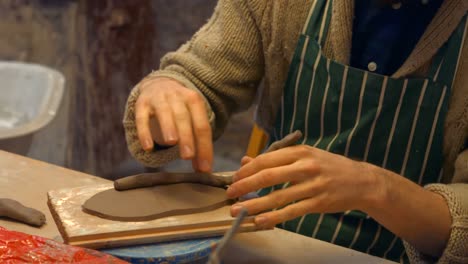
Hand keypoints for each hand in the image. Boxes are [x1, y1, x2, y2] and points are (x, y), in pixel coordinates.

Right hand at [135, 77, 212, 171]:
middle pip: (184, 118)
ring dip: (168, 127)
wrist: (159, 84)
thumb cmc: (181, 109)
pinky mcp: (142, 103)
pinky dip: (144, 132)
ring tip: (172, 143)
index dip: (204, 147)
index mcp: (194, 100)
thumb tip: (203, 169)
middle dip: (187, 137)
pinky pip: (142, 117)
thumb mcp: (192, 118)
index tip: (204, 168)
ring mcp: (159, 98)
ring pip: (164, 112)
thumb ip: (197, 142)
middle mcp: (177, 96)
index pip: (202, 126)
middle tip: (188, 156)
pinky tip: (148, 147)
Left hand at [227, 145, 384, 227]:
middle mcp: (306, 166)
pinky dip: (274, 217)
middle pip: (269, 176)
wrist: (362, 181)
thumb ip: (276, 159)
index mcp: (300, 151)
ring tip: (238, 211)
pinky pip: (292, 211)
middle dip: (246, 186)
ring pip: (278, 196)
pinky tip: (260, 221)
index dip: (247, 170)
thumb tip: (246, 161)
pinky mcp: (319, 203)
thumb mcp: (304, 156)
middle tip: (230, 194)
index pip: (267, 159)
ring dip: (255, 204)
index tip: (234, 179)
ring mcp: (313, 185)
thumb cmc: (328, 167)